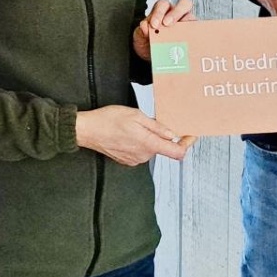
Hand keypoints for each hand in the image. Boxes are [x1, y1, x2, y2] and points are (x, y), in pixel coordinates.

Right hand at [76, 105, 194, 164]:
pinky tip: (127, 133)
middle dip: (160, 134)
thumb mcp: (136, 115)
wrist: (86, 131)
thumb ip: (157, 126)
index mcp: (148, 144)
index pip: (177, 152)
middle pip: (162, 147)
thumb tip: (172, 134)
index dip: (187, 144)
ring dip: (148, 138)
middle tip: (150, 120)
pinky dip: (138, 142)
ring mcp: (135, 160)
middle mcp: (143, 155)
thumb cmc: (107, 120)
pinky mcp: (127, 160)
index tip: (190, 136)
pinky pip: (140, 151)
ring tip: (133, 126)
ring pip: (150, 148)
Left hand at [133, 0, 194, 61]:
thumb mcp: (140, 37)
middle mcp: (177, 14)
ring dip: (186, 24)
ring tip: (179, 35)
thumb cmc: (147, 42)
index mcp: (162, 11)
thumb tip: (145, 26)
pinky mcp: (194, 34)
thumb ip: (140, 31)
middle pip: (183, 4)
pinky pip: (197, 32)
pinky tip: (188, 44)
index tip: (154, 25)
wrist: (152, 57)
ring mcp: (187, 24)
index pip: (163, 5)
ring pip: (192, 17)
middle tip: (167, 25)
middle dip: (175, 13)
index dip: (159, 12)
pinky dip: (193, 36)